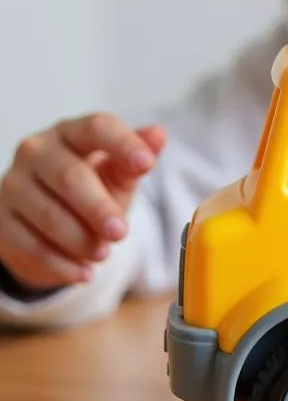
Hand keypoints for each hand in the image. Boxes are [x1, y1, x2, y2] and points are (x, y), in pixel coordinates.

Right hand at [0, 114, 165, 291]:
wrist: (51, 221)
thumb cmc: (92, 188)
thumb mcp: (118, 175)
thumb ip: (136, 159)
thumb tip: (159, 135)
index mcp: (72, 132)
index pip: (97, 127)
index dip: (123, 144)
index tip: (147, 165)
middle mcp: (37, 151)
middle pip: (70, 177)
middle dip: (99, 208)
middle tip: (121, 232)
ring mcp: (14, 184)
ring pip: (48, 214)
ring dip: (80, 240)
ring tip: (103, 254)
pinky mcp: (1, 219)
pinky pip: (30, 243)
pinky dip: (60, 262)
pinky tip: (83, 273)